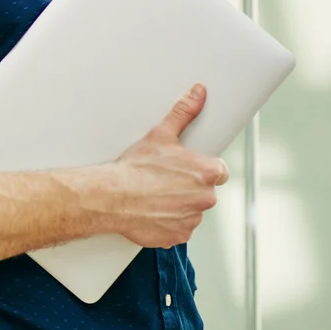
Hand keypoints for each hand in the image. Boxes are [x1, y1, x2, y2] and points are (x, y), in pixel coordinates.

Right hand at [110, 84, 229, 248]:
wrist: (111, 197)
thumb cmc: (135, 168)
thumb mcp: (161, 134)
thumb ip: (184, 112)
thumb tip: (199, 93)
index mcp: (207, 173)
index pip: (219, 171)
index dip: (201, 169)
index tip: (185, 169)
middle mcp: (205, 199)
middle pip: (204, 192)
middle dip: (188, 187)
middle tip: (163, 180)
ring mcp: (192, 220)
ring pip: (191, 210)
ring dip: (178, 205)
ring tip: (154, 196)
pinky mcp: (177, 236)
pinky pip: (178, 229)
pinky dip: (168, 222)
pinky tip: (151, 211)